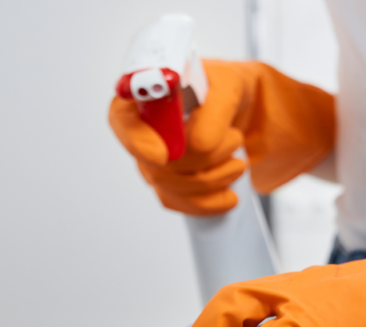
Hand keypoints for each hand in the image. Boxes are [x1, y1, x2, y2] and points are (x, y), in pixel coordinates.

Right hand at [109, 60, 334, 215]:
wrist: (243, 109)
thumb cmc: (225, 88)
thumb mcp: (228, 84)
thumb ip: (213, 109)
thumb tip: (197, 144)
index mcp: (146, 93)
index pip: (122, 120)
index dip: (137, 141)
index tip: (164, 156)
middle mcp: (142, 128)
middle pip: (154, 161)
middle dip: (201, 160)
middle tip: (234, 140)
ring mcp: (152, 159)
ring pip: (169, 186)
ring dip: (212, 178)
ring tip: (239, 161)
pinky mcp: (169, 183)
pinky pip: (179, 203)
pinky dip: (209, 202)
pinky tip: (229, 194)